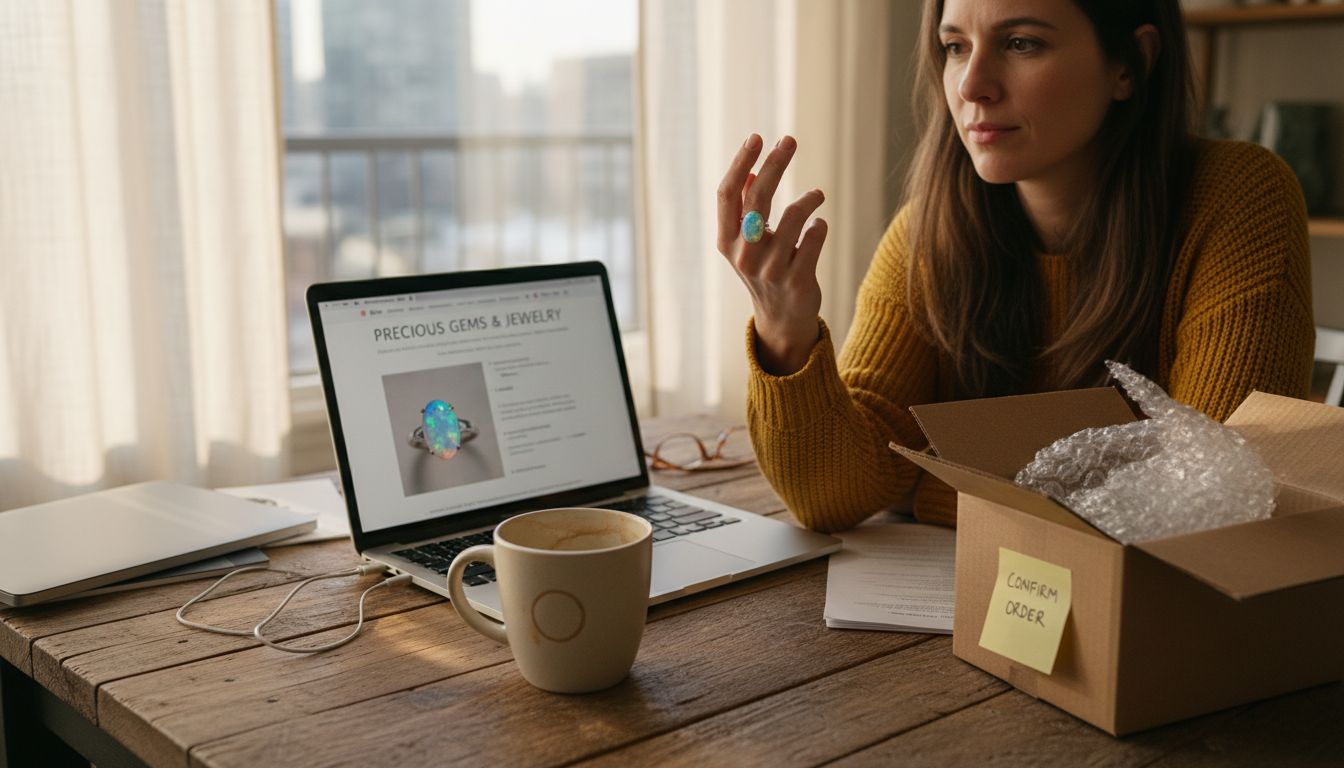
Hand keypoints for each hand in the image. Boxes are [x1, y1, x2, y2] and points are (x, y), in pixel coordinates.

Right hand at [717, 134, 828, 375]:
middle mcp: (744, 255)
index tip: (757, 137)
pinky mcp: (798, 280)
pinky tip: (819, 225)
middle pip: (758, 197)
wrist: (782, 320)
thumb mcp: (748, 242)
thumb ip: (746, 209)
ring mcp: (770, 269)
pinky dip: (819, 225)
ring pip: (793, 216)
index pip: (728, 194)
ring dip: (808, 199)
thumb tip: (750, 171)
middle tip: (789, 141)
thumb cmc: (765, 270)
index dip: (740, 162)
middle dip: (775, 164)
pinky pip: (814, 237)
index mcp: (727, 241)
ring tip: (817, 196)